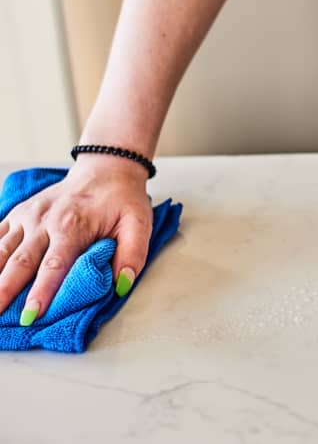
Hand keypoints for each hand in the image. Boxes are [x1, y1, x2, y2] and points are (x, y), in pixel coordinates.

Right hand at [0, 156, 152, 325]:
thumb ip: (132, 253)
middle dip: (6, 290)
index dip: (42, 291)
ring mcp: (28, 217)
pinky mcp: (18, 214)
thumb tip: (121, 284)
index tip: (33, 314)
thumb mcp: (138, 224)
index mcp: (73, 226)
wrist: (106, 169)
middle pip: (21, 262)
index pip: (54, 265)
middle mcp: (45, 221)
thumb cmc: (123, 200)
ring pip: (1, 250)